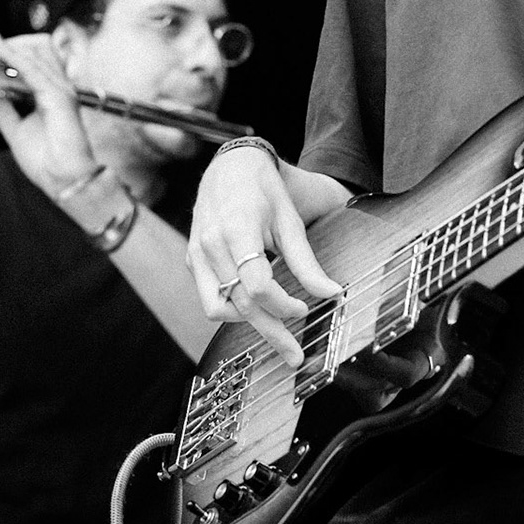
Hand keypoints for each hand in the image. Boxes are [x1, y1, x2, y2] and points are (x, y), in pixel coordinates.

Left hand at [0, 30, 99, 195]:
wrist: (64, 179)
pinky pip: (30, 69)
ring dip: (3, 45)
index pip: (29, 62)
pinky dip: (11, 58)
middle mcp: (57, 87)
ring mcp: (60, 89)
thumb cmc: (46, 160)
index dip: (6, 50)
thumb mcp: (14, 130)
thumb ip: (0, 107)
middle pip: (32, 50)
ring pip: (31, 54)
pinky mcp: (58, 95)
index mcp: (49, 94)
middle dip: (2, 42)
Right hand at [187, 147, 341, 365]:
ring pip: (219, 309)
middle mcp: (211, 245)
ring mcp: (197, 254)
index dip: (283, 304)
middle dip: (272, 333)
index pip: (256, 284)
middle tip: (295, 356)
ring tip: (277, 329)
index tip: (305, 309)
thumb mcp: (290, 220)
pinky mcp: (192, 261)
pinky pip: (210, 299)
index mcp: (237, 230)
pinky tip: (255, 309)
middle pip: (240, 304)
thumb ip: (306, 261)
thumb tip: (331, 293)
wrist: (229, 167)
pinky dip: (233, 310)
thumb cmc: (264, 191)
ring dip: (248, 324)